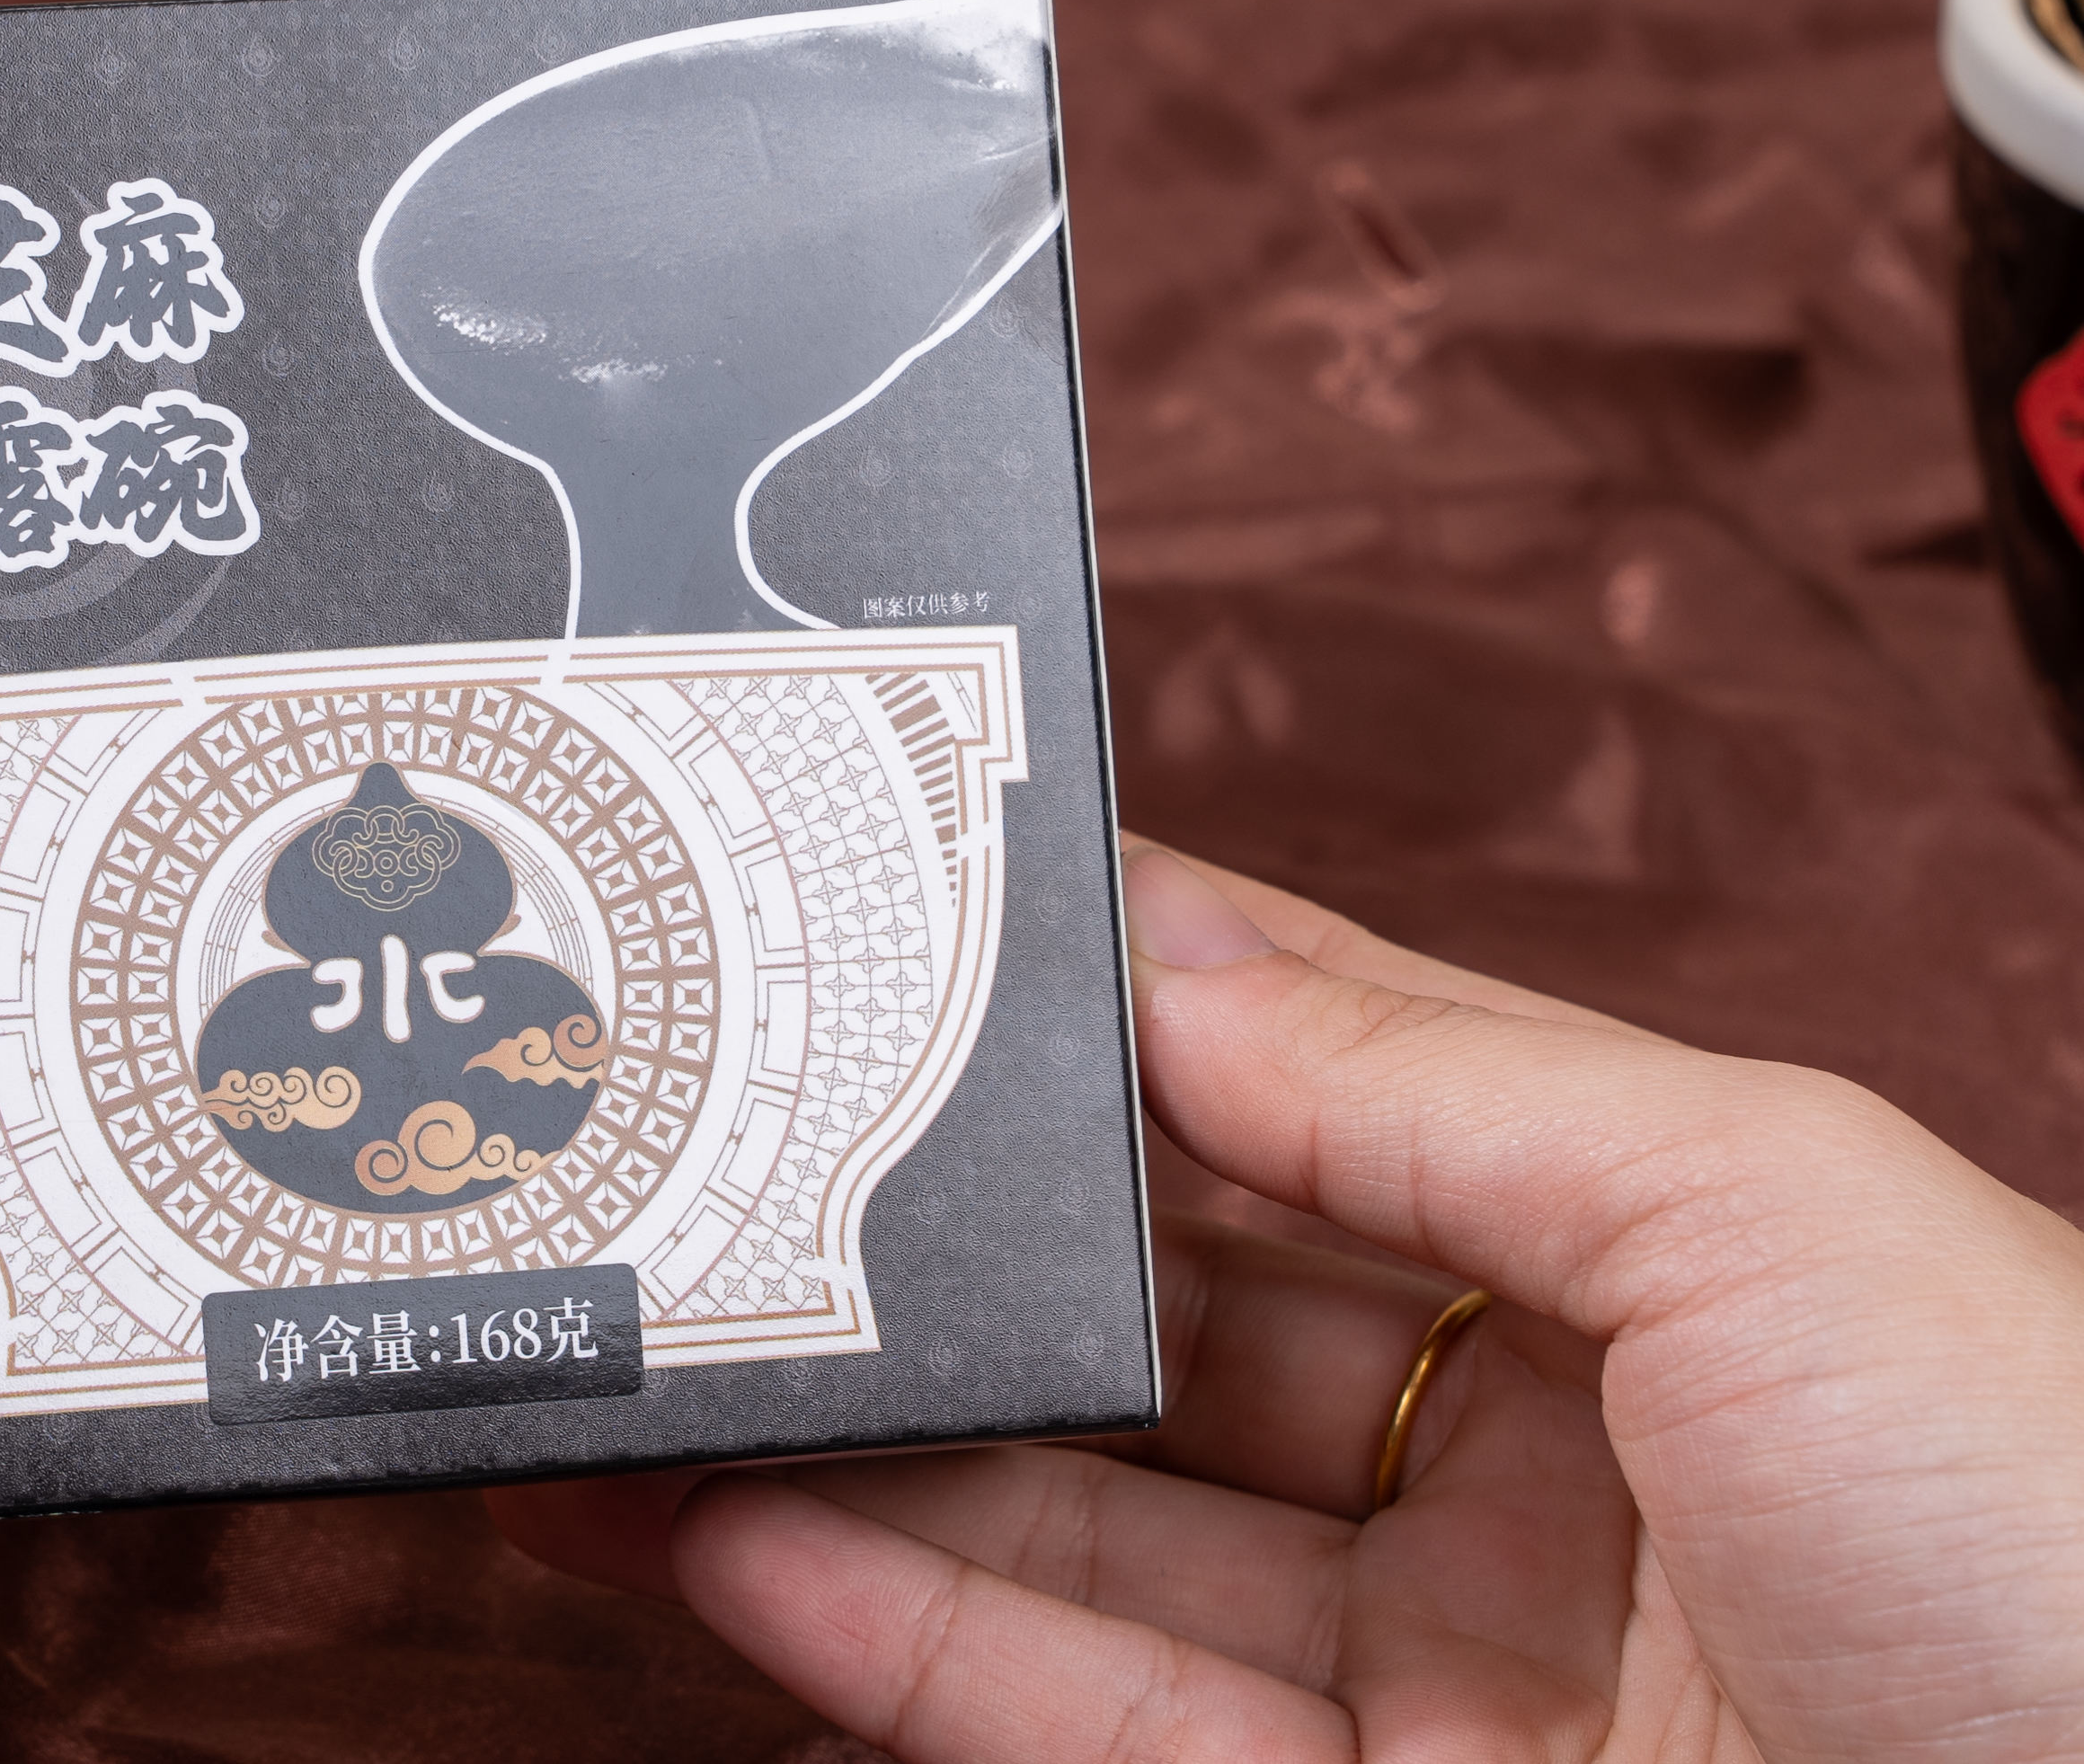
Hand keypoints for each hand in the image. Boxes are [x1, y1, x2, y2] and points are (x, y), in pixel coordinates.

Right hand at [493, 844, 2083, 1759]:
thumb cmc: (2077, 1528)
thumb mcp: (1767, 1206)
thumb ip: (1434, 1077)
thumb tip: (1161, 958)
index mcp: (1653, 1255)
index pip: (1316, 1092)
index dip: (1115, 1014)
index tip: (906, 926)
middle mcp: (1538, 1456)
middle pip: (1168, 1323)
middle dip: (952, 1245)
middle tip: (735, 1153)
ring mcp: (1447, 1671)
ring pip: (1090, 1539)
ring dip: (864, 1455)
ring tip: (667, 1361)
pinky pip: (1089, 1725)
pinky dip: (897, 1635)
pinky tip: (738, 1536)